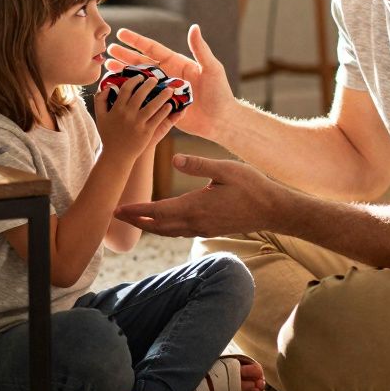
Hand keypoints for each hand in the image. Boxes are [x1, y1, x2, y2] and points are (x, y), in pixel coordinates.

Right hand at [94, 74, 179, 162]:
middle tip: (155, 79)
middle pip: (141, 94)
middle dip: (149, 84)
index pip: (126, 89)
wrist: (116, 155)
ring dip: (162, 95)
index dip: (134, 81)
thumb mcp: (100, 117)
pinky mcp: (147, 132)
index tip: (140, 77)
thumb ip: (100, 100)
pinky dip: (164, 111)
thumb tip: (107, 87)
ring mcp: (138, 123)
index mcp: (117, 109)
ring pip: (152, 105)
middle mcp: (128, 115)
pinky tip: (170, 105)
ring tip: (169, 89)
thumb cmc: (108, 135)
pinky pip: (157, 118)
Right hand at [105, 24, 233, 140]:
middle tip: (108, 50)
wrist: (220, 120)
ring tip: (108, 68)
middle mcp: (167, 75)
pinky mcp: (161, 106)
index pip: (152, 49)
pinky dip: (130, 94)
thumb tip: (194, 27)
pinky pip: (142, 98)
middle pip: (141, 63)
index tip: (122, 33)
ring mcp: (163, 91)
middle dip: (124, 56)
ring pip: (139, 80)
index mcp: (176, 63)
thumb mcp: (211, 68)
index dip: (136, 41)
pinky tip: (117, 91)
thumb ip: (200, 49)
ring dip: (124, 73)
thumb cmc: (219, 93)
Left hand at [114, 154, 291, 236]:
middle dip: (136, 220)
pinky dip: (165, 228)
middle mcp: (195, 222)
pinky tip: (162, 222)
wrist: (273, 210)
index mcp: (195, 207)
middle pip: (158, 225)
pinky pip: (180, 232)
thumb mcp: (226, 169)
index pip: (158, 211)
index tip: (118, 209)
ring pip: (168, 231)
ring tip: (133, 218)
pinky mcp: (210, 230)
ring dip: (149, 225)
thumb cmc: (252, 186)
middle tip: (115, 215)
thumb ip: (199, 164)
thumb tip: (175, 158)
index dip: (136, 210)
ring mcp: (203, 229)